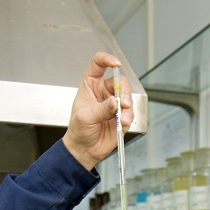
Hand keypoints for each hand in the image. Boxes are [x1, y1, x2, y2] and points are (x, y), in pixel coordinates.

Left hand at [63, 52, 132, 169]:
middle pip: (120, 82)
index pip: (99, 64)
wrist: (85, 149)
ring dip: (128, 108)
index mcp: (91, 84)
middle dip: (124, 92)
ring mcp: (115, 103)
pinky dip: (129, 117)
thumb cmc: (79, 130)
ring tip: (123, 120)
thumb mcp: (85, 117)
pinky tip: (123, 124)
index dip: (107, 60)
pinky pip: (130, 112)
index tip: (116, 64)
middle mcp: (104, 91)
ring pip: (128, 98)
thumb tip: (115, 102)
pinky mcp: (122, 116)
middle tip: (123, 104)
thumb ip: (101, 109)